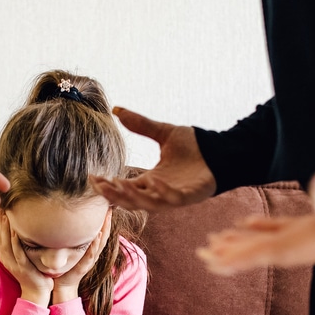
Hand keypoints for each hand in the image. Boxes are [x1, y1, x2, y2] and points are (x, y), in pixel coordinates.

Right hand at [0, 213, 52, 305]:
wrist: (37, 292)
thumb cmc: (32, 273)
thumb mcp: (24, 256)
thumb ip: (21, 245)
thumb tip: (23, 230)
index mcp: (5, 255)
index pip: (0, 235)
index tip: (1, 207)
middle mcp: (6, 258)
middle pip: (1, 236)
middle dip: (1, 221)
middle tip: (1, 206)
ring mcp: (13, 263)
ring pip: (6, 243)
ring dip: (6, 228)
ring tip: (6, 214)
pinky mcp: (22, 267)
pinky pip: (17, 252)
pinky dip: (15, 241)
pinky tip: (15, 231)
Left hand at [52, 209, 112, 303]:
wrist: (62, 286)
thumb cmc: (66, 268)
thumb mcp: (70, 250)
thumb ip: (71, 239)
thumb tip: (66, 224)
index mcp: (91, 250)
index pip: (100, 233)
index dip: (105, 221)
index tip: (107, 208)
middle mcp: (93, 254)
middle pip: (104, 236)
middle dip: (107, 222)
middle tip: (110, 208)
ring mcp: (90, 260)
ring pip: (100, 243)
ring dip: (104, 230)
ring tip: (107, 218)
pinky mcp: (84, 266)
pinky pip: (92, 254)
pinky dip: (95, 244)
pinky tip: (97, 235)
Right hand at [90, 107, 214, 210]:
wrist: (221, 151)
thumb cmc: (195, 147)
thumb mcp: (163, 133)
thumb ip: (141, 124)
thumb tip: (116, 110)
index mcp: (151, 180)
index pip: (124, 186)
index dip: (108, 184)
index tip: (93, 177)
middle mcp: (159, 191)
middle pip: (131, 200)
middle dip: (115, 194)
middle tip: (100, 186)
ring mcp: (174, 195)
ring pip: (148, 204)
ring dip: (133, 197)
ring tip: (119, 185)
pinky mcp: (190, 195)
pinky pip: (173, 198)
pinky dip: (162, 192)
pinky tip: (152, 181)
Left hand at [197, 127, 314, 271]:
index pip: (286, 249)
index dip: (249, 254)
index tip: (217, 259)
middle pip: (282, 253)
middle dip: (241, 256)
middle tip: (202, 256)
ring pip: (287, 246)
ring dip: (251, 246)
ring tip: (216, 246)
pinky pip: (299, 233)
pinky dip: (271, 232)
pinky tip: (248, 227)